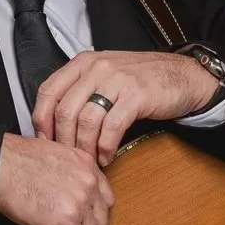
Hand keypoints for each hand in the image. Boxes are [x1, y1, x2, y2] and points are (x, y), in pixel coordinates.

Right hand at [0, 133, 114, 224]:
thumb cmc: (15, 160)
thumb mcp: (55, 156)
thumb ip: (70, 174)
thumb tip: (68, 195)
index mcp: (88, 165)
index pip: (105, 200)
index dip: (89, 215)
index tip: (74, 219)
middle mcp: (90, 183)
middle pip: (101, 222)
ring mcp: (81, 202)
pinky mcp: (67, 221)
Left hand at [32, 51, 218, 165]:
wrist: (182, 76)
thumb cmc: (142, 80)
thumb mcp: (105, 75)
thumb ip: (80, 90)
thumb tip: (53, 122)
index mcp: (84, 62)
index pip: (48, 91)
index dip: (41, 120)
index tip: (44, 142)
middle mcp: (97, 68)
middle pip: (65, 110)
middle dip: (63, 141)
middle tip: (67, 158)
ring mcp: (117, 80)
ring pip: (86, 121)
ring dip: (85, 148)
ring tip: (89, 161)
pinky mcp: (136, 96)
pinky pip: (111, 128)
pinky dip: (105, 148)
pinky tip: (107, 156)